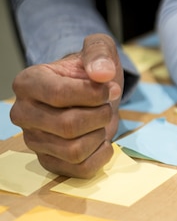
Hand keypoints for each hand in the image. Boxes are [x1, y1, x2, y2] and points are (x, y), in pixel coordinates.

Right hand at [10, 34, 123, 177]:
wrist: (92, 95)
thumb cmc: (91, 73)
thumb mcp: (99, 50)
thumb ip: (100, 53)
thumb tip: (102, 73)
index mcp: (28, 82)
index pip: (60, 94)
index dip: (94, 94)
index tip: (110, 88)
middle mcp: (23, 113)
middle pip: (68, 126)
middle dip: (100, 116)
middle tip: (106, 107)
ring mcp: (34, 141)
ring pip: (74, 151)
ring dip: (99, 135)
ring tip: (100, 122)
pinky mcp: (49, 161)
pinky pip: (79, 170)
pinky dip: (100, 156)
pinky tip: (100, 140)